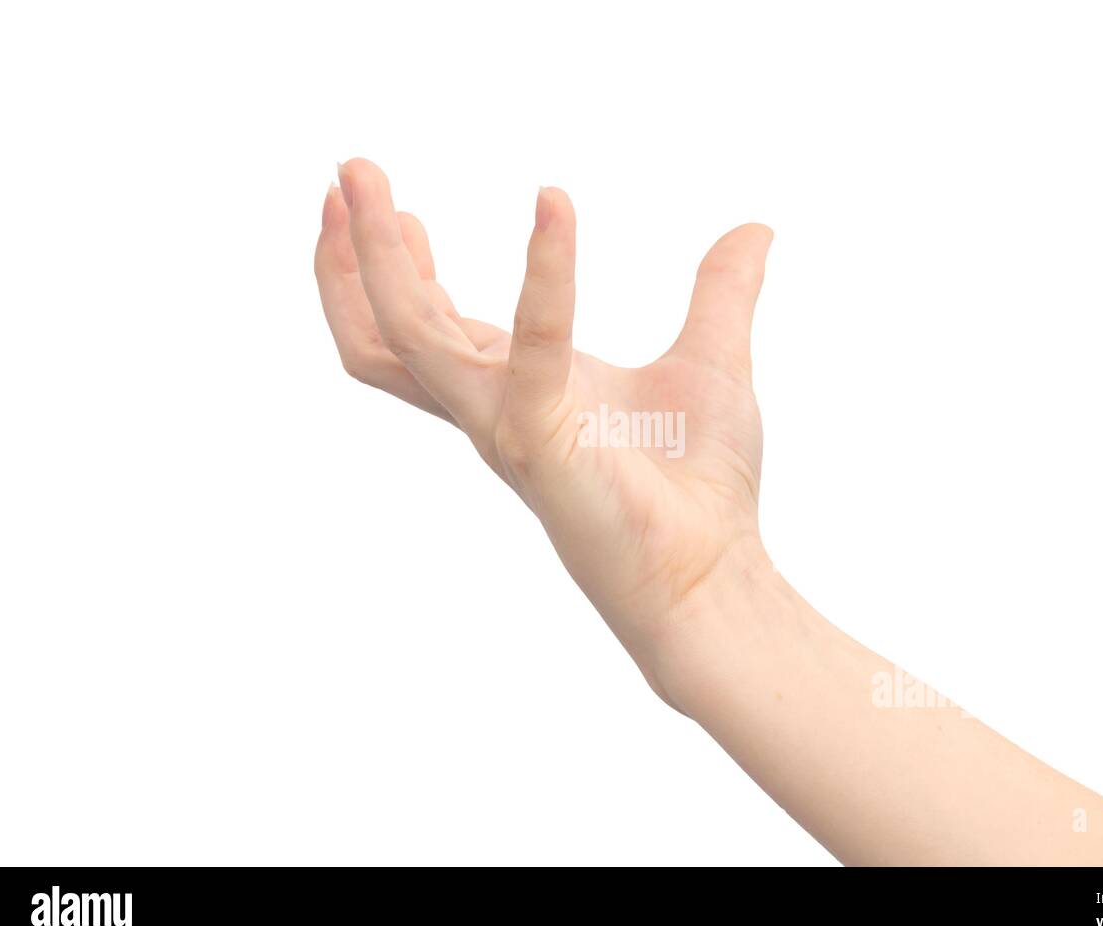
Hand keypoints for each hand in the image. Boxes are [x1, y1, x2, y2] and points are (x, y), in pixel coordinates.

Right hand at [315, 159, 773, 701]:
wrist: (716, 577)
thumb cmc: (702, 488)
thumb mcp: (711, 363)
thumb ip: (721, 294)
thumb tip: (756, 229)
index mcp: (513, 393)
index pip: (425, 330)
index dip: (395, 270)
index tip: (393, 206)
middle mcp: (492, 412)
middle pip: (385, 333)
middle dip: (352, 255)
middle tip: (346, 170)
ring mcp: (507, 429)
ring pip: (405, 339)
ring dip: (376, 260)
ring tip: (366, 181)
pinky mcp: (544, 442)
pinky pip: (530, 345)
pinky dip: (545, 274)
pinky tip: (556, 202)